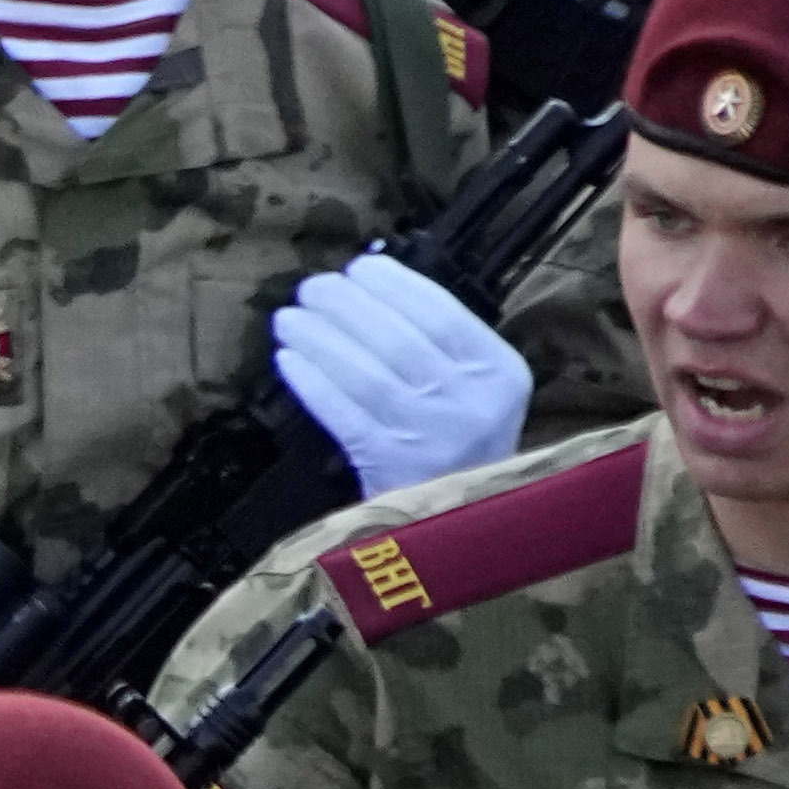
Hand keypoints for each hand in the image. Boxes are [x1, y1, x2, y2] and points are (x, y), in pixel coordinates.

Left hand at [271, 255, 535, 498]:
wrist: (457, 520)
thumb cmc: (459, 441)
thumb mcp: (474, 387)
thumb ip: (438, 341)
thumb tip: (368, 285)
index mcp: (500, 374)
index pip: (443, 314)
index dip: (395, 285)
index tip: (359, 267)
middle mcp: (472, 403)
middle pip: (399, 339)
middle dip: (347, 306)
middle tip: (311, 288)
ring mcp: (432, 437)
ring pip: (366, 374)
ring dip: (320, 339)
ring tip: (288, 318)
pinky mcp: (392, 467)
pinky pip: (343, 414)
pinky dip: (312, 383)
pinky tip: (288, 360)